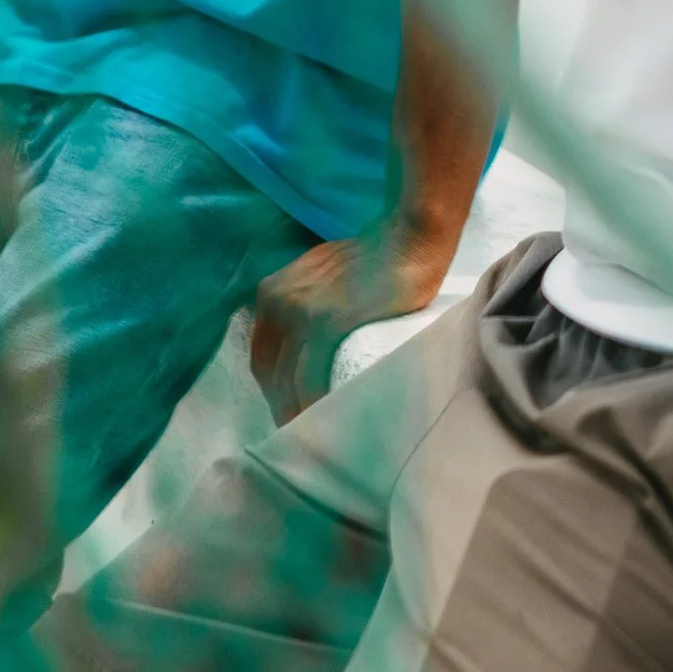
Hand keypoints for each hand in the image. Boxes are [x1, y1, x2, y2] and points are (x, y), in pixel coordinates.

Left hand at [248, 224, 454, 419]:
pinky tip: (323, 419)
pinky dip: (310, 403)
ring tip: (314, 434)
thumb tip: (312, 336)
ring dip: (293, 411)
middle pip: (267, 369)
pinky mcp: (324, 321)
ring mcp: (297, 309)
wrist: (411, 237)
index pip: (262, 352)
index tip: (291, 409)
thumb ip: (310, 297)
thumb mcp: (325, 273)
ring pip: (284, 378)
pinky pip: (307, 376)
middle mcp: (276, 298)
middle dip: (280, 403)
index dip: (273, 386)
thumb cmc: (379, 257)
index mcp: (273, 289)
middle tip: (303, 430)